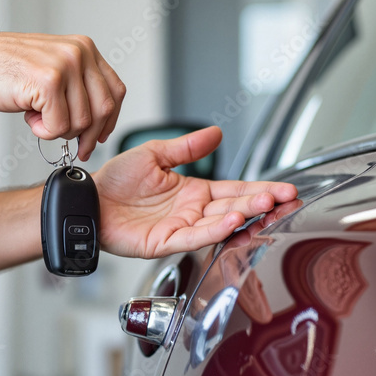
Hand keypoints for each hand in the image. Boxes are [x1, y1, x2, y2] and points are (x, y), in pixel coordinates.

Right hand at [0, 33, 124, 159]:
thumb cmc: (3, 69)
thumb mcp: (51, 66)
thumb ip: (77, 83)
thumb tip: (100, 118)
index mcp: (84, 47)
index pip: (115, 90)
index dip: (110, 120)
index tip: (98, 136)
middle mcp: (79, 52)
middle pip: (103, 109)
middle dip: (88, 135)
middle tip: (75, 146)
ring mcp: (65, 65)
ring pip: (81, 122)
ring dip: (58, 130)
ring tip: (37, 117)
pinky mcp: (48, 82)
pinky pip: (59, 126)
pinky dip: (43, 131)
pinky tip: (28, 117)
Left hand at [94, 126, 298, 258]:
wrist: (88, 198)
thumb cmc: (115, 180)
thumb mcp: (155, 154)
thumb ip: (187, 147)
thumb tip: (216, 133)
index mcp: (193, 191)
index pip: (235, 189)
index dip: (260, 189)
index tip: (284, 188)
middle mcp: (192, 211)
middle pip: (235, 206)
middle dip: (262, 202)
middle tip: (286, 197)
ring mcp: (182, 228)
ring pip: (221, 223)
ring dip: (245, 215)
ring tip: (266, 205)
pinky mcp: (167, 242)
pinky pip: (196, 237)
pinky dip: (215, 230)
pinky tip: (232, 220)